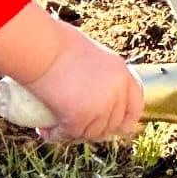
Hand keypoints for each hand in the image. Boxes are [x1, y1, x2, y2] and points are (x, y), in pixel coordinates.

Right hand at [0, 2, 143, 144]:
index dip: (125, 119)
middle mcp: (115, 92)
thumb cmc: (57, 42)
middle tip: (76, 125)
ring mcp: (99, 107)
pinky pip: (68, 134)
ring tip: (56, 127)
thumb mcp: (89, 53)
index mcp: (121, 73)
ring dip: (74, 134)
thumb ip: (97, 71)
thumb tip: (90, 86)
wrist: (40, 47)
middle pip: (112, 125)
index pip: (135, 105)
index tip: (113, 124)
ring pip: (90, 133)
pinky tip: (46, 132)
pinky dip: (56, 135)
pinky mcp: (78, 119)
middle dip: (95, 130)